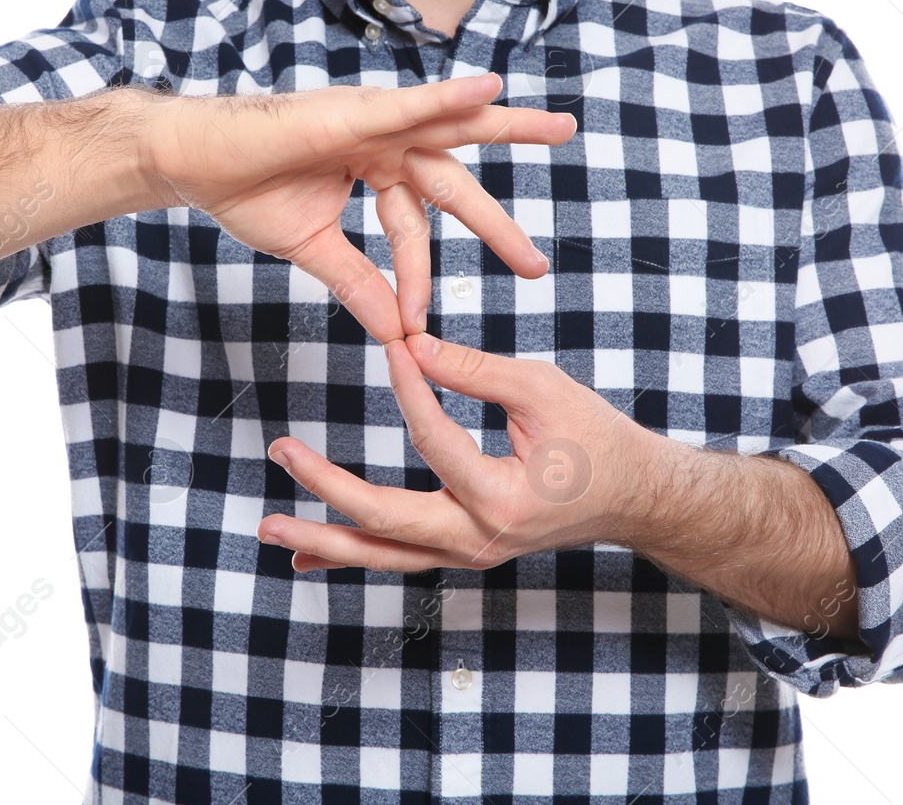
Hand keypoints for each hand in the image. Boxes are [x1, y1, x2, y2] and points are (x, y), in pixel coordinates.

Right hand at [140, 74, 572, 341]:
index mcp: (374, 168)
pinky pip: (411, 107)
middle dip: (496, 217)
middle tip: (538, 259)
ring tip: (561, 129)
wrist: (193, 163)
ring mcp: (371, 120)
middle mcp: (381, 140)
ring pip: (452, 125)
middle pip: (454, 178)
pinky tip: (491, 92)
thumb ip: (358, 282)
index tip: (418, 325)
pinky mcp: (354, 111)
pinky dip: (450, 99)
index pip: (416, 226)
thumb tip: (392, 329)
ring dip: (508, 125)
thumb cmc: (245, 192)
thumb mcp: (314, 250)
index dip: (419, 276)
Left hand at [256, 332, 667, 571]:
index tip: (392, 347)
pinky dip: (352, 555)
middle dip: (326, 488)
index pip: (434, 441)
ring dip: (323, 541)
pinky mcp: (463, 550)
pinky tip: (305, 558)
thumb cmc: (594, 437)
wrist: (632, 496)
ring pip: (384, 554)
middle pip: (385, 521)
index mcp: (502, 498)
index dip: (408, 388)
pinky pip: (399, 558)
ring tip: (270, 529)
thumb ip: (473, 369)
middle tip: (282, 452)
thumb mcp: (542, 389)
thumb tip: (409, 344)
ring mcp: (469, 554)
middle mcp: (480, 539)